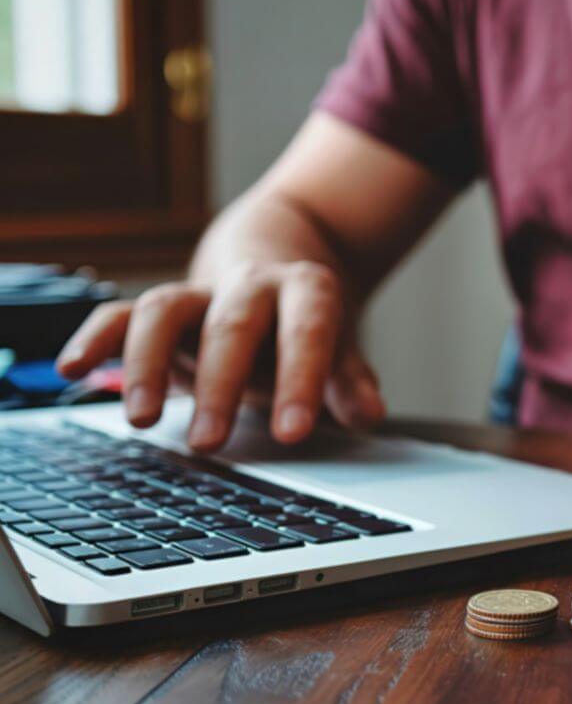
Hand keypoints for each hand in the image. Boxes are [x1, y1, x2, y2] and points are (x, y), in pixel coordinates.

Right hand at [55, 261, 384, 450]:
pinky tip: (70, 371)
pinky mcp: (160, 308)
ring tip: (143, 420)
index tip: (290, 433)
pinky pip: (119, 314)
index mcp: (304, 291)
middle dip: (220, 384)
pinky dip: (93, 339)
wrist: (276, 257)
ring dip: (147, 364)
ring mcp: (199, 294)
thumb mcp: (340, 347)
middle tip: (209, 445)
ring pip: (164, 311)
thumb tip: (369, 413)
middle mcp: (249, 286)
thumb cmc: (306, 320)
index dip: (300, 378)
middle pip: (232, 324)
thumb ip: (349, 381)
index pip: (307, 330)